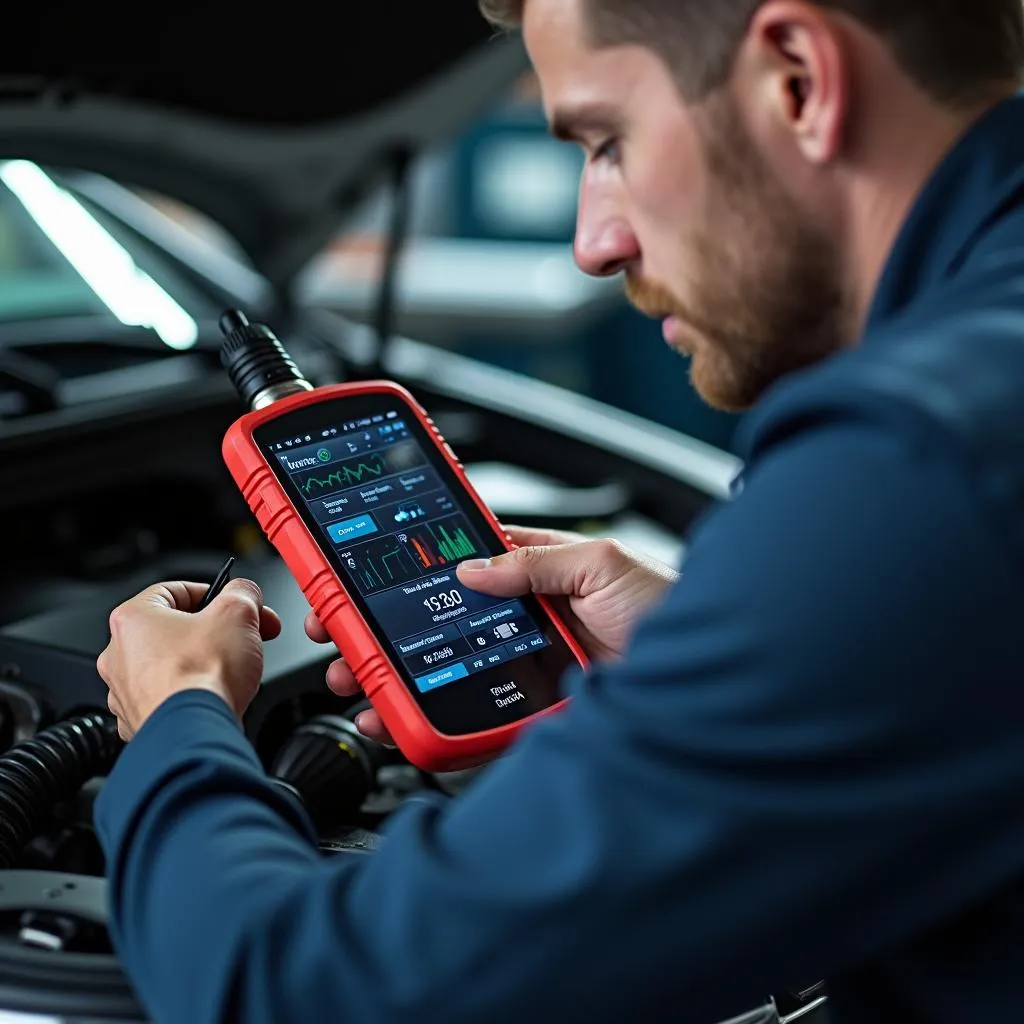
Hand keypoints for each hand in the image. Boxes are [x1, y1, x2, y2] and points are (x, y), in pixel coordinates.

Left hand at [97, 579, 281, 740]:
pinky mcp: (139, 721)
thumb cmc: (203, 676)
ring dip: (202, 663)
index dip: (215, 594)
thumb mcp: (238, 612)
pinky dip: (191, 696)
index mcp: (133, 618)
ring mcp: (125, 692)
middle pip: (176, 630)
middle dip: (215, 632)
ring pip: (171, 666)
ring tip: (232, 670)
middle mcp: (119, 654)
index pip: (176, 591)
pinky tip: (214, 697)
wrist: (196, 732)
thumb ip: (243, 592)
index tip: (236, 604)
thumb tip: (245, 592)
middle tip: (243, 637)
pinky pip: (168, 699)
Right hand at [304, 525, 678, 744]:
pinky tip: (399, 725)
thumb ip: (536, 564)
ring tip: (357, 684)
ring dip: (394, 680)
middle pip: (437, 626)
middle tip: (343, 638)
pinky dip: (432, 725)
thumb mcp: (603, 564)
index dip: (412, 569)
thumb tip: (471, 567)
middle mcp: (522, 623)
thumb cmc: (671, 608)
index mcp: (538, 575)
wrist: (709, 680)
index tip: (366, 574)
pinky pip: (470, 718)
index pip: (461, 565)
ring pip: (443, 675)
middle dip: (384, 631)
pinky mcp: (528, 713)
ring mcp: (522, 669)